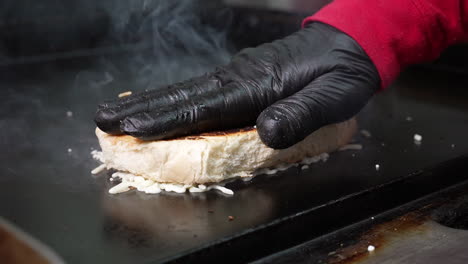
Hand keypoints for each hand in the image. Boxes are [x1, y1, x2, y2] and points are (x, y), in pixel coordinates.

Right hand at [95, 22, 379, 148]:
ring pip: (185, 91)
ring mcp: (237, 74)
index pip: (202, 106)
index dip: (166, 121)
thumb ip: (300, 114)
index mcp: (256, 86)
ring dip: (149, 104)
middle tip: (103, 119)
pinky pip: (199, 91)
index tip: (132, 130)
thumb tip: (265, 132)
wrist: (350, 44)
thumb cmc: (341, 75)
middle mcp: (238, 77)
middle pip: (182, 96)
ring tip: (119, 114)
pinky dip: (173, 100)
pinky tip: (161, 105)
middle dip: (142, 110)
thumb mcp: (332, 98)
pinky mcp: (242, 76)